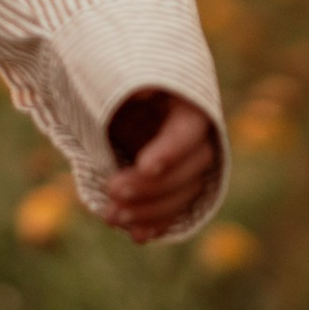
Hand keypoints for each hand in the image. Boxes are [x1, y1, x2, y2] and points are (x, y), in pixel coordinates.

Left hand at [102, 90, 221, 242]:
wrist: (116, 94)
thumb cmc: (115, 76)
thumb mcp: (118, 74)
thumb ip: (126, 86)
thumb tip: (136, 92)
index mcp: (187, 103)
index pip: (189, 131)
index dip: (171, 150)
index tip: (145, 165)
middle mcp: (197, 136)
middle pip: (190, 169)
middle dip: (152, 187)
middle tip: (113, 192)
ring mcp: (188, 162)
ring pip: (184, 194)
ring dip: (150, 211)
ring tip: (112, 218)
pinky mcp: (175, 183)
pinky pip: (174, 207)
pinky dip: (156, 222)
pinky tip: (138, 236)